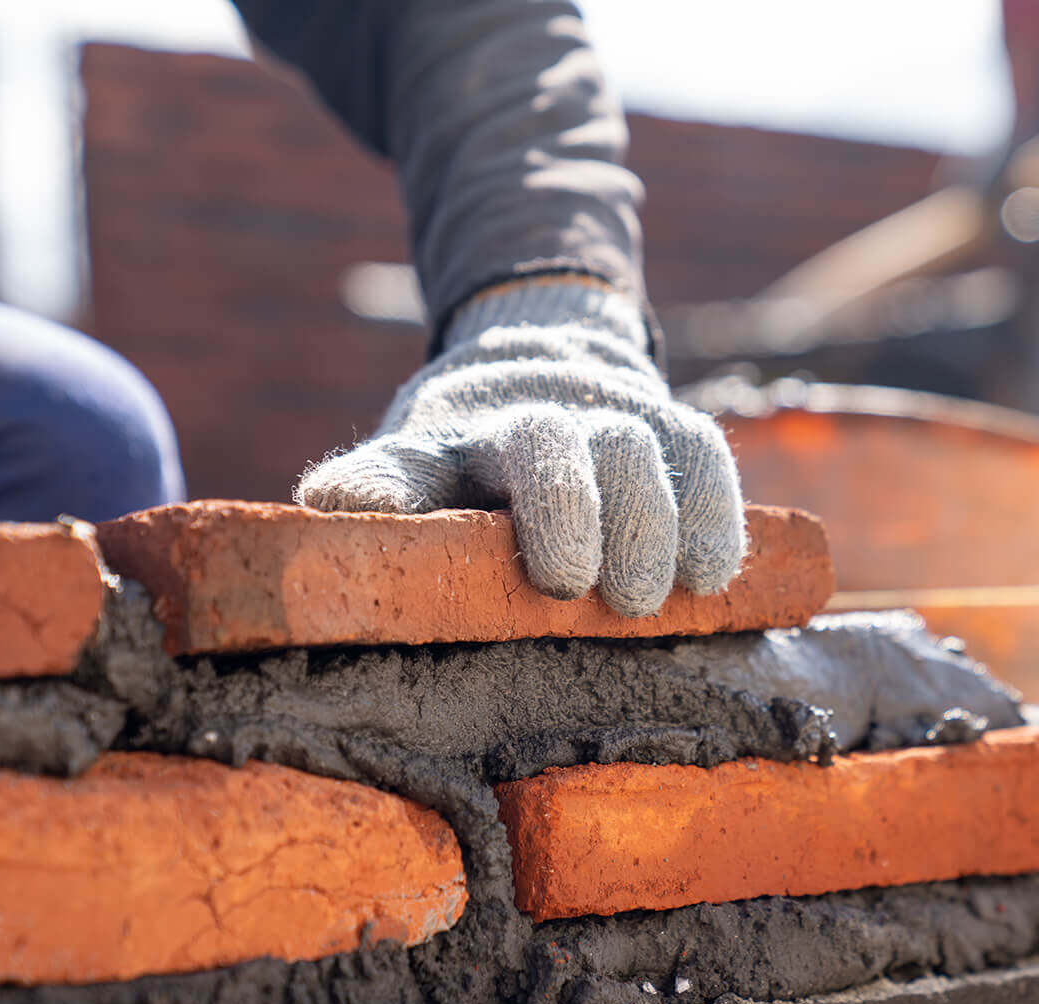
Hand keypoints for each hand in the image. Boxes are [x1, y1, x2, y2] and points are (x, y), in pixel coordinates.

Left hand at [296, 278, 745, 616]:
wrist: (547, 367)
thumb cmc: (471, 458)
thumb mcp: (417, 472)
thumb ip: (383, 488)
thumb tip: (326, 508)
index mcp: (451, 440)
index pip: (416, 462)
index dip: (422, 493)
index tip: (466, 548)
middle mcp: (529, 415)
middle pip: (544, 442)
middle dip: (567, 509)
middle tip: (580, 589)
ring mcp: (607, 414)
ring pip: (630, 446)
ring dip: (645, 522)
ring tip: (644, 600)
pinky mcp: (669, 425)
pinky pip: (700, 455)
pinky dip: (712, 511)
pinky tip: (709, 574)